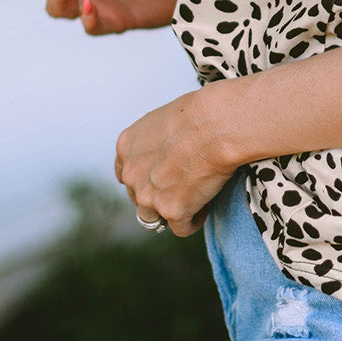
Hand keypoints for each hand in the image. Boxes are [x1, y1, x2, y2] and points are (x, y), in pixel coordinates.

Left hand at [115, 87, 237, 236]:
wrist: (215, 125)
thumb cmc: (199, 113)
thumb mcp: (163, 119)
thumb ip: (156, 141)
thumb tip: (170, 151)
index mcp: (126, 147)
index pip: (126, 173)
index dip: (146, 177)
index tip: (163, 176)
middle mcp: (132, 174)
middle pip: (139, 196)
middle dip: (158, 194)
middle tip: (184, 184)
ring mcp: (149, 196)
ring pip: (154, 216)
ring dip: (172, 210)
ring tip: (196, 198)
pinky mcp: (173, 211)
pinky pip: (182, 228)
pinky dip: (194, 220)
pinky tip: (206, 206)